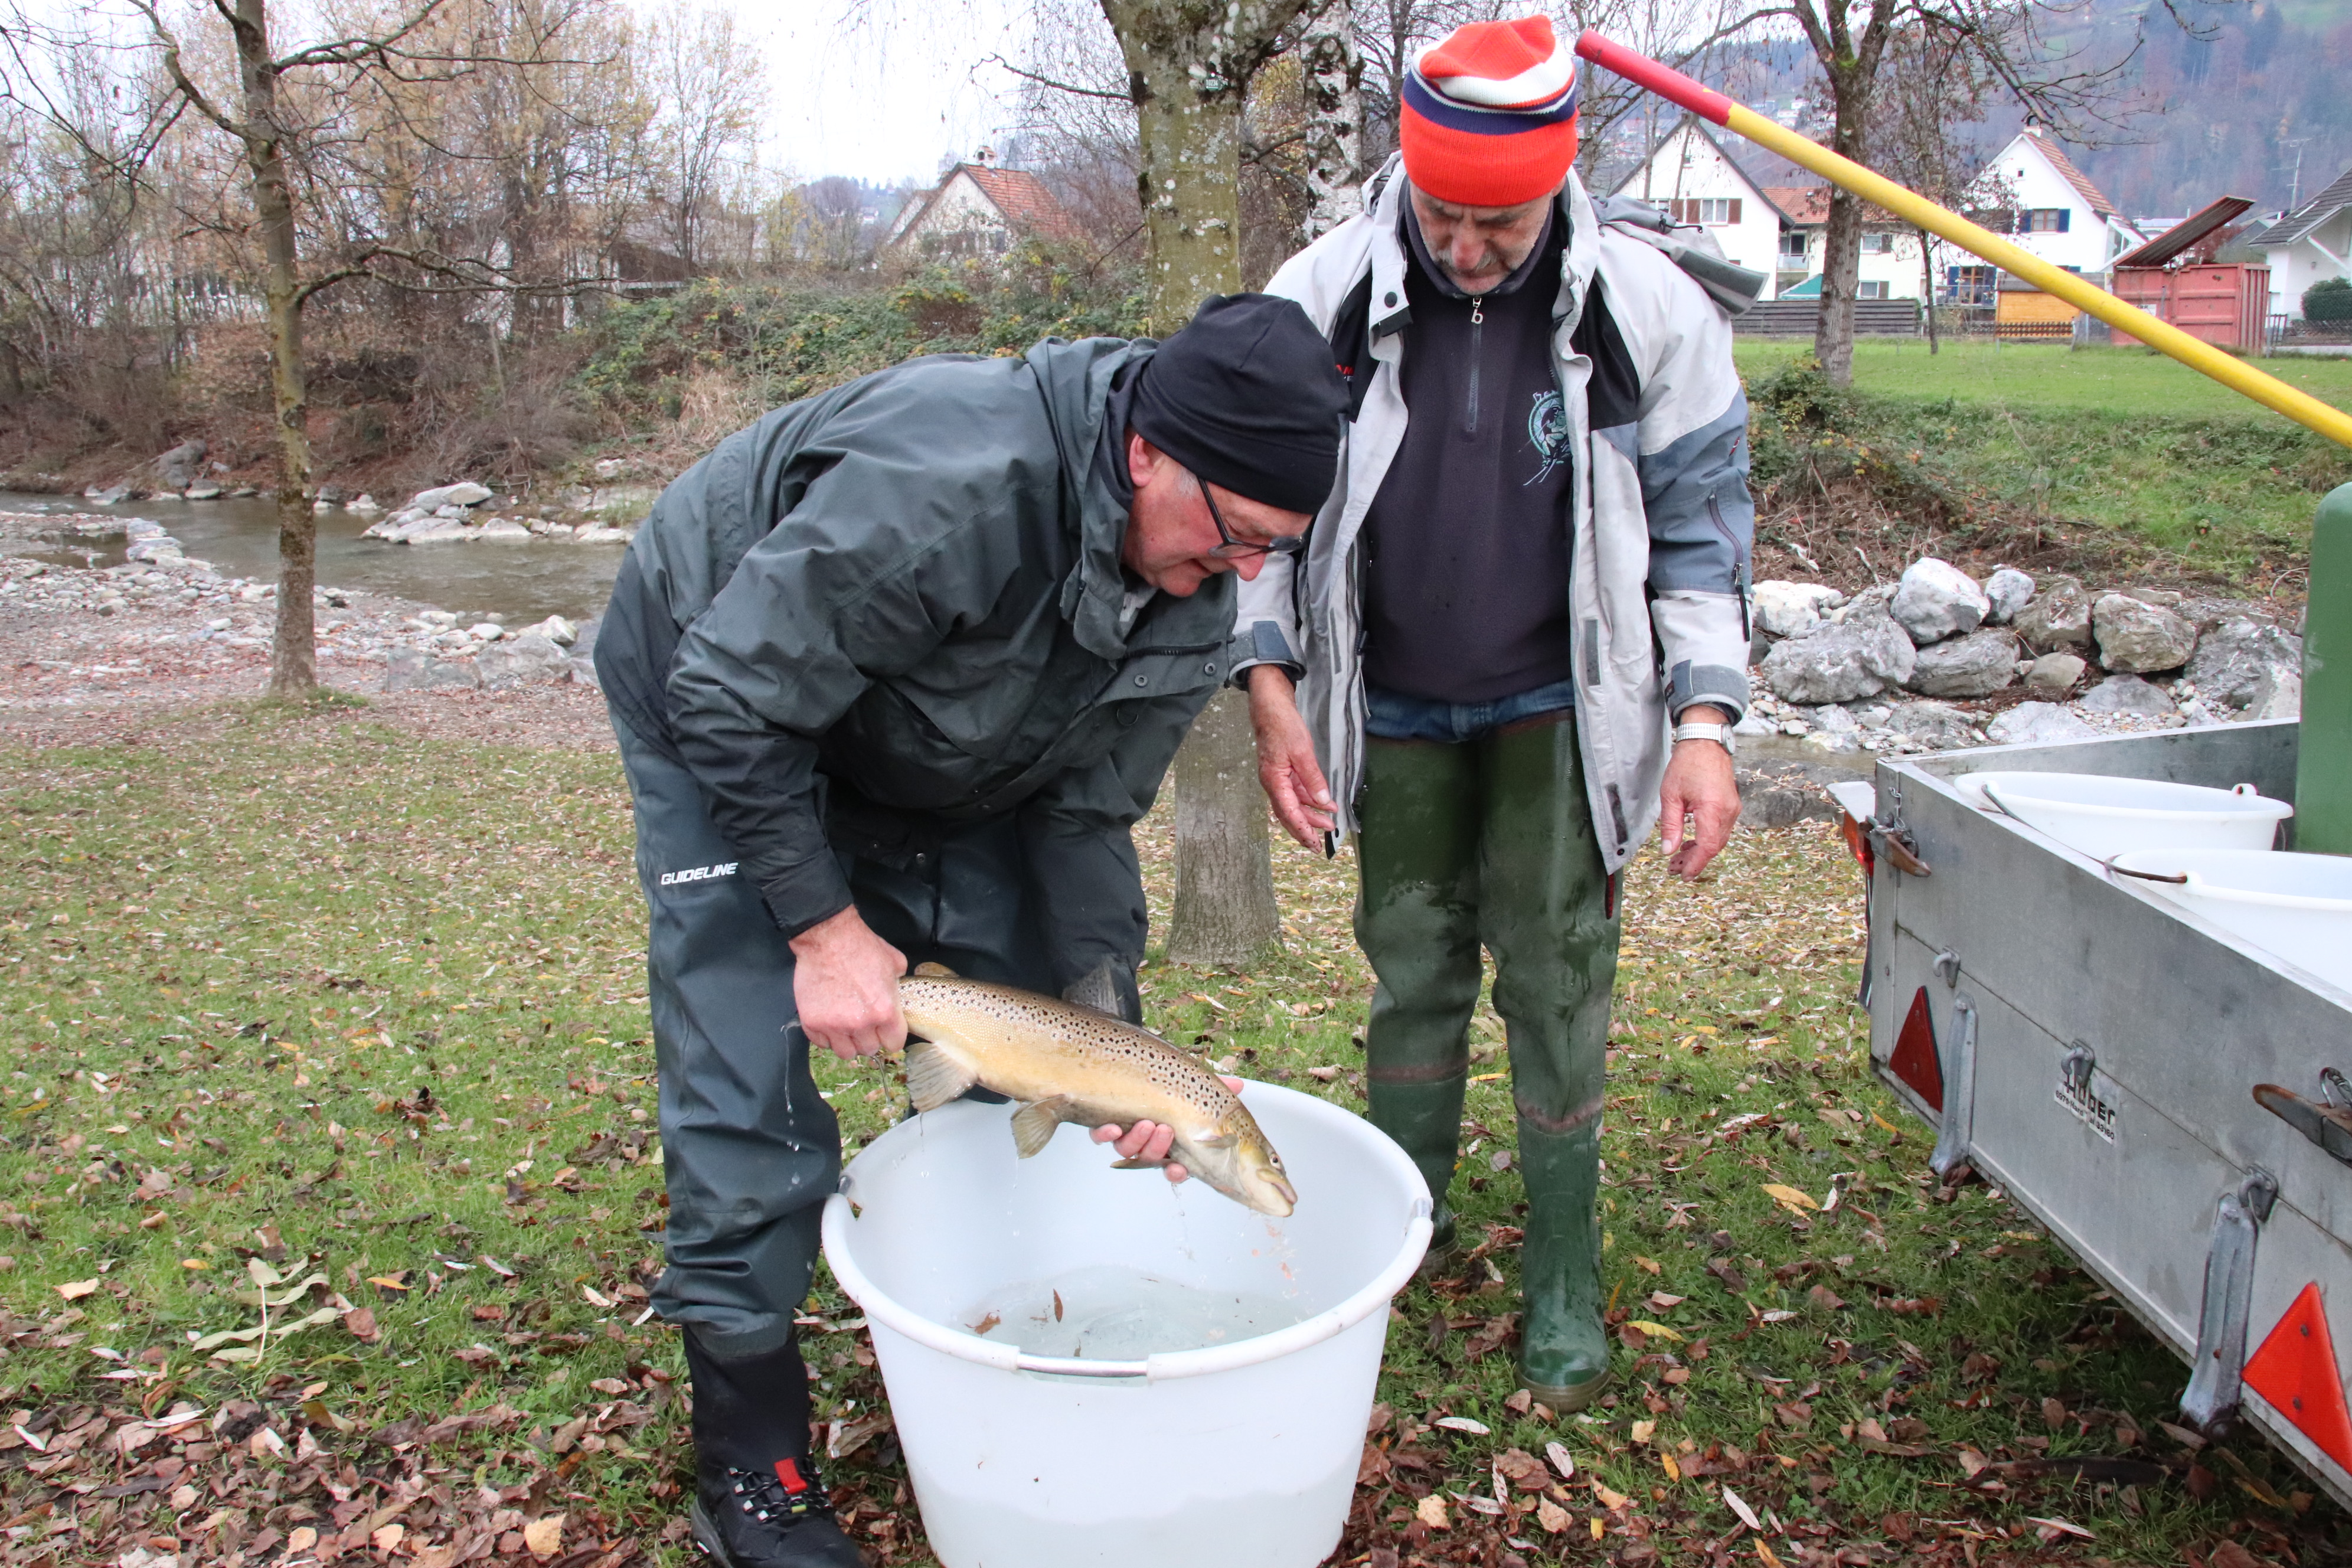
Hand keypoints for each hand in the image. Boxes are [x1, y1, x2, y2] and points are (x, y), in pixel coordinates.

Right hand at [789, 907, 906, 1059]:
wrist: (828, 938)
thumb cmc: (862, 947)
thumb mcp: (895, 964)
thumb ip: (898, 986)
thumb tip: (898, 993)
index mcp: (884, 1012)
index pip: (894, 1044)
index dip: (891, 1036)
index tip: (886, 1031)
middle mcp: (860, 1024)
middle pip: (869, 1050)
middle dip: (870, 1038)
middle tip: (865, 1024)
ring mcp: (834, 1025)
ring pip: (846, 1053)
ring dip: (848, 1042)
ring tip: (846, 1027)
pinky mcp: (812, 1022)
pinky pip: (822, 1043)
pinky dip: (826, 1036)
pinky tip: (830, 1022)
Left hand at [1089, 1076, 1245, 1183]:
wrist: (1131, 1064)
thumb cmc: (1167, 1081)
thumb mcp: (1193, 1083)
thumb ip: (1214, 1087)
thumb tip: (1239, 1085)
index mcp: (1169, 1141)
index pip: (1174, 1165)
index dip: (1176, 1173)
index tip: (1179, 1169)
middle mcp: (1145, 1141)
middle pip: (1150, 1157)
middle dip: (1158, 1148)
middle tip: (1165, 1132)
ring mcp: (1124, 1133)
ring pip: (1127, 1149)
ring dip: (1137, 1140)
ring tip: (1146, 1124)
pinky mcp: (1102, 1123)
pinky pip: (1099, 1136)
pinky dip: (1104, 1135)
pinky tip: (1112, 1127)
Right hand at [1248, 666, 1334, 846]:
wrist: (1270, 707)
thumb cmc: (1282, 725)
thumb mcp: (1302, 751)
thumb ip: (1313, 779)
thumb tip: (1324, 802)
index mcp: (1274, 780)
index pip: (1289, 813)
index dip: (1303, 830)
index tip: (1314, 843)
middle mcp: (1273, 783)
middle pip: (1289, 813)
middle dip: (1305, 829)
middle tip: (1321, 843)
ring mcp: (1276, 777)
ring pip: (1293, 804)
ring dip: (1309, 815)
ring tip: (1327, 823)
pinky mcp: (1282, 771)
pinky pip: (1295, 792)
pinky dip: (1308, 800)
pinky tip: (1321, 803)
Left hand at [1660, 706, 1740, 880]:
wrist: (1706, 742)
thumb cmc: (1687, 764)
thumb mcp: (1671, 796)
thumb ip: (1670, 825)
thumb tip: (1668, 850)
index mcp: (1712, 808)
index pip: (1707, 847)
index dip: (1696, 864)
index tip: (1683, 875)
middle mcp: (1728, 811)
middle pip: (1714, 846)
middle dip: (1695, 861)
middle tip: (1674, 868)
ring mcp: (1733, 808)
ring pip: (1719, 839)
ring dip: (1700, 851)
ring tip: (1679, 858)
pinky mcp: (1732, 805)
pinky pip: (1721, 829)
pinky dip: (1707, 839)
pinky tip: (1691, 842)